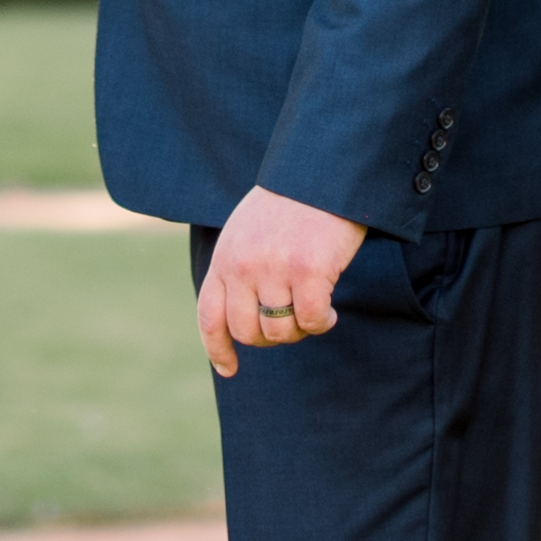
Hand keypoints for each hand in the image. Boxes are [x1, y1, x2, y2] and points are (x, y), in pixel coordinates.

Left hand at [201, 186, 371, 378]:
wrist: (320, 173)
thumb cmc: (288, 205)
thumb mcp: (246, 233)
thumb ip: (238, 269)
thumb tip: (241, 320)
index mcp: (224, 259)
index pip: (210, 317)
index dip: (218, 349)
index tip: (229, 368)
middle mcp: (243, 266)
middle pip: (248, 333)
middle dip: (270, 339)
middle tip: (291, 324)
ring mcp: (275, 269)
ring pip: (281, 332)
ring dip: (300, 330)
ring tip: (314, 311)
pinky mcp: (309, 270)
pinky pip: (312, 320)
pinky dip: (322, 323)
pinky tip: (330, 310)